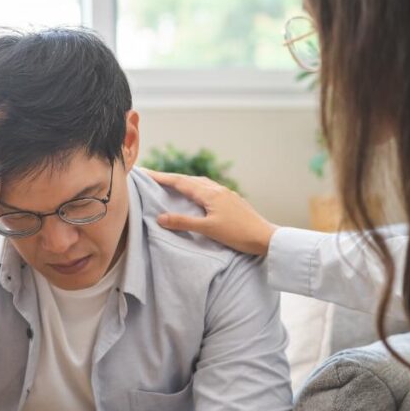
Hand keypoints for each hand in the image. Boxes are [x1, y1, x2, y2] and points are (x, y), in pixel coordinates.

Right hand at [145, 169, 278, 255]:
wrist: (265, 237)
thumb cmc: (238, 234)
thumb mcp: (208, 229)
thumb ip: (184, 222)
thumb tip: (160, 217)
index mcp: (209, 194)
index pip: (179, 182)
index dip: (161, 177)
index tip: (144, 173)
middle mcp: (217, 189)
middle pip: (188, 179)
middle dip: (170, 178)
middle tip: (153, 177)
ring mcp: (225, 193)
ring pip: (199, 183)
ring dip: (184, 182)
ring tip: (171, 184)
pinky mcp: (231, 200)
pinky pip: (208, 189)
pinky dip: (196, 188)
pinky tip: (197, 195)